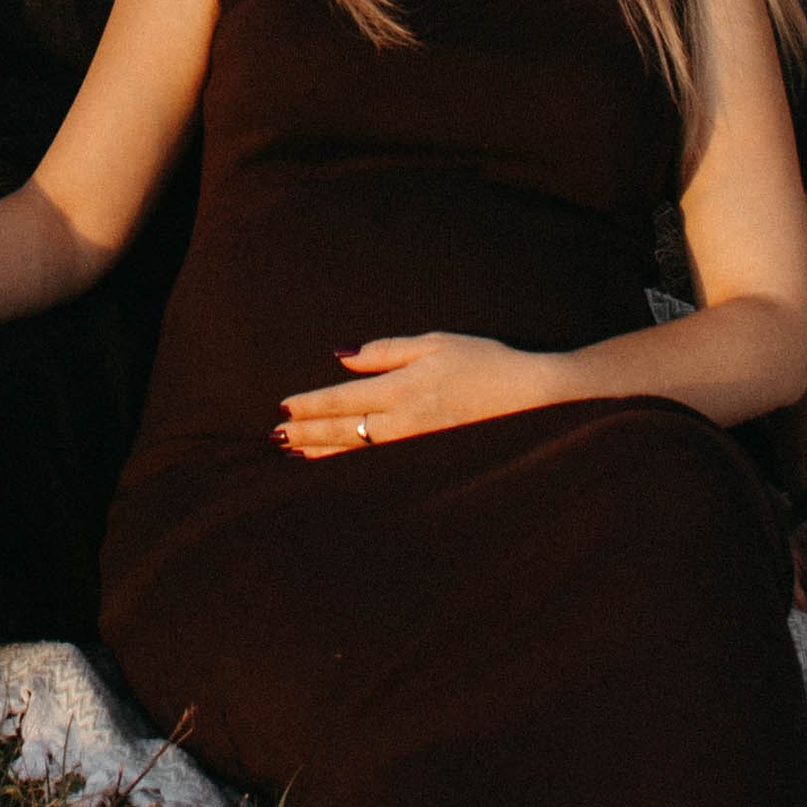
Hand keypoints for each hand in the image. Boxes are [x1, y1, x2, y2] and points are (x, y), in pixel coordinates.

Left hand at [276, 331, 560, 456]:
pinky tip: (339, 464)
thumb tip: (343, 357)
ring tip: (294, 453)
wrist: (531, 398)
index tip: (283, 408)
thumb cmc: (484, 362)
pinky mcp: (429, 454)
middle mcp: (405, 422)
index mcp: (404, 389)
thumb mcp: (435, 343)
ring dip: (324, 452)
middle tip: (275, 437)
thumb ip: (387, 351)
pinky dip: (353, 462)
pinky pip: (381, 461)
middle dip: (308, 433)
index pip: (344, 399)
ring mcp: (417, 443)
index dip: (311, 406)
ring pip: (360, 451)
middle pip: (345, 430)